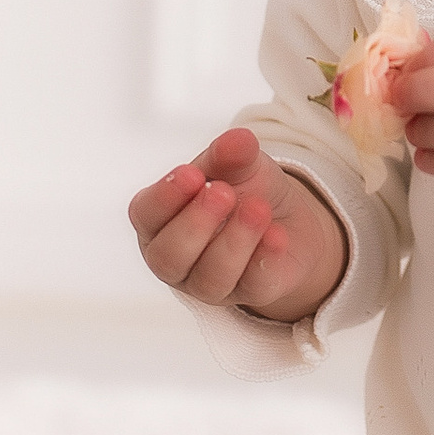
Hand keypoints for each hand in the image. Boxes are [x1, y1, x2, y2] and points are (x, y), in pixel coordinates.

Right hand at [128, 126, 347, 324]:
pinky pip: (252, 286)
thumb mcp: (238, 165)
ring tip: (257, 208)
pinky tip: (277, 236)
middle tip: (222, 192)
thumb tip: (237, 139)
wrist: (288, 222)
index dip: (165, 196)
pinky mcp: (250, 294)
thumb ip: (232, 153)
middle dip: (196, 223)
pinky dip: (264, 260)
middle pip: (169, 255)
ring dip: (234, 242)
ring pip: (209, 277)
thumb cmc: (244, 192)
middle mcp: (176, 258)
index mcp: (159, 221)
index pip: (145, 214)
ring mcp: (209, 284)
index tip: (191, 174)